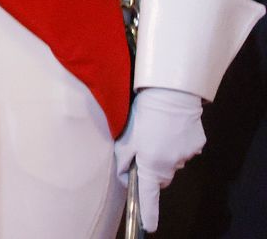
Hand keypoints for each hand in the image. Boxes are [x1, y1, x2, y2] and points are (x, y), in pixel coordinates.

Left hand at [115, 87, 205, 231]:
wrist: (171, 95)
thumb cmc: (144, 115)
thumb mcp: (127, 137)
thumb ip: (124, 160)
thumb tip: (126, 176)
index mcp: (152, 164)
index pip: (149, 195)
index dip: (148, 212)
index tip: (149, 226)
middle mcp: (172, 164)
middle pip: (161, 176)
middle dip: (153, 168)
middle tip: (144, 148)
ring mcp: (187, 156)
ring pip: (173, 162)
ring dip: (165, 153)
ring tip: (158, 131)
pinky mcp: (197, 145)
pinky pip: (185, 150)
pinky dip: (177, 143)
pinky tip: (171, 128)